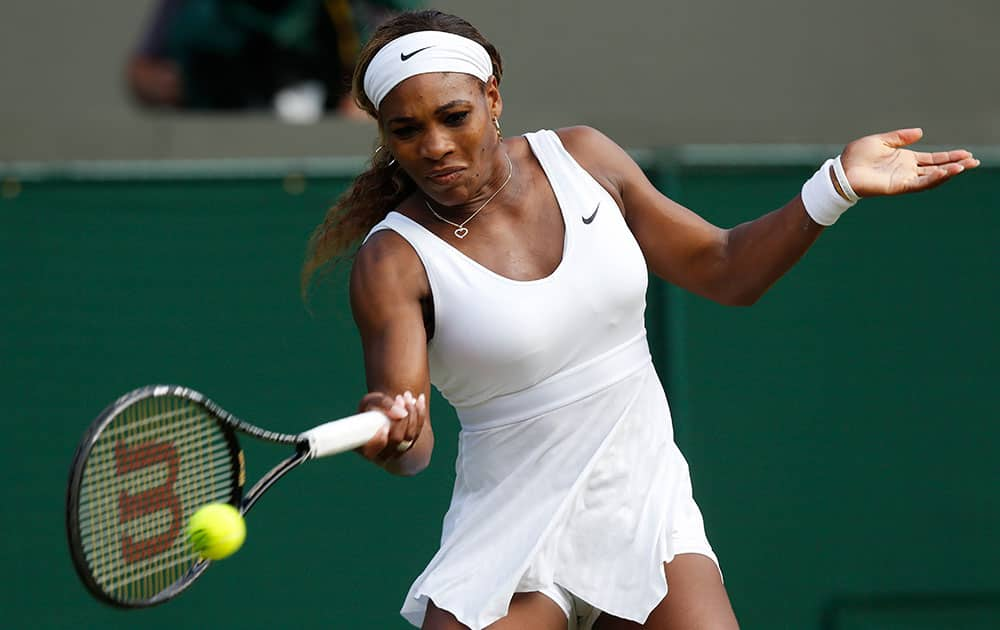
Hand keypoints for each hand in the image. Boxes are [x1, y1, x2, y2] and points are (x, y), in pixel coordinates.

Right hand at [355, 390, 425, 465]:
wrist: (384, 410)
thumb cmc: (371, 406)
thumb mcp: (371, 401)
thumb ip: (383, 404)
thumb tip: (402, 413)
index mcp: (365, 448)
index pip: (370, 452)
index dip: (378, 442)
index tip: (383, 427)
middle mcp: (381, 454)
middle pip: (395, 441)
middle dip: (400, 419)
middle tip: (399, 398)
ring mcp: (397, 451)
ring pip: (409, 436)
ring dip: (411, 413)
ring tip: (407, 395)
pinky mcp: (409, 444)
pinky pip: (418, 431)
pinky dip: (419, 414)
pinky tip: (420, 399)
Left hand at [840, 128, 978, 196]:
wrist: (842, 170)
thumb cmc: (857, 156)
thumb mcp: (881, 140)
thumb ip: (901, 137)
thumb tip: (921, 132)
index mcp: (905, 158)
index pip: (933, 159)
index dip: (950, 156)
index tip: (967, 154)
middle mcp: (907, 170)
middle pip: (937, 168)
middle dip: (956, 165)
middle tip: (975, 162)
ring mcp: (903, 179)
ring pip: (931, 177)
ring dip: (948, 172)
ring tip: (964, 166)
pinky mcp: (897, 186)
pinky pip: (919, 183)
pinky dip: (933, 178)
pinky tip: (945, 172)